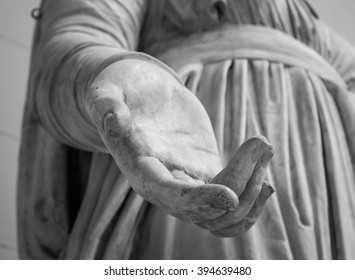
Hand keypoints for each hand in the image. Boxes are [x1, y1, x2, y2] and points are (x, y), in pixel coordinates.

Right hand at [87, 58, 273, 235]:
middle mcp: (166, 186)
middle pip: (206, 212)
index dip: (198, 201)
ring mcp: (189, 182)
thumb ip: (107, 105)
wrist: (139, 92)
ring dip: (252, 192)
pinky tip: (263, 167)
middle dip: (241, 185)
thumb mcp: (107, 91)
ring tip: (265, 147)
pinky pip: (233, 201)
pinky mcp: (206, 171)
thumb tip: (114, 119)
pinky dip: (253, 193)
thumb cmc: (122, 90)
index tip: (230, 196)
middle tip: (262, 142)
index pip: (169, 197)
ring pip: (224, 215)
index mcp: (142, 171)